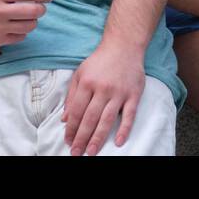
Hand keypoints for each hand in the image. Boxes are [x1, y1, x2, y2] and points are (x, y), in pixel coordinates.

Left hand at [61, 40, 145, 155]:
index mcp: (87, 83)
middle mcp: (102, 88)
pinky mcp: (133, 94)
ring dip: (98, 138)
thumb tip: (64, 118)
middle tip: (76, 153)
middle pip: (90, 118)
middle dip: (81, 137)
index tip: (68, 141)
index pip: (76, 111)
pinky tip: (119, 142)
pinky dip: (124, 129)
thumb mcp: (80, 73)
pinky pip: (129, 115)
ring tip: (91, 152)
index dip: (71, 128)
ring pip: (107, 119)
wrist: (124, 46)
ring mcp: (119, 92)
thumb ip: (71, 95)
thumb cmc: (100, 61)